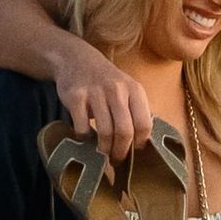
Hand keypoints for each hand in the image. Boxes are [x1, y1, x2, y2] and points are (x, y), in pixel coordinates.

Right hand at [52, 36, 152, 165]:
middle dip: (121, 152)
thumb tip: (144, 143)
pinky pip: (82, 127)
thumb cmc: (107, 81)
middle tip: (116, 160)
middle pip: (125, 131)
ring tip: (102, 152)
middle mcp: (117, 90)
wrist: (77, 59)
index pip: (145, 124)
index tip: (134, 151)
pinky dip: (84, 138)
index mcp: (134, 90)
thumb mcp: (127, 89)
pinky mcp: (76, 97)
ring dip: (104, 148)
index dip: (140, 143)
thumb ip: (136, 111)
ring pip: (105, 132)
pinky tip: (86, 137)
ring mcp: (95, 93)